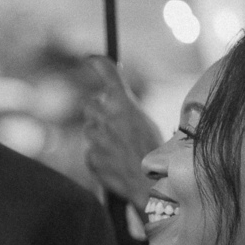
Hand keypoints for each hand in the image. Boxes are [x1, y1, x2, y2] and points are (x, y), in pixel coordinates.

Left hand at [84, 56, 163, 213]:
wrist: (152, 186)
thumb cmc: (155, 153)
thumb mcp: (145, 121)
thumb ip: (126, 106)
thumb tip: (113, 95)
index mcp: (122, 103)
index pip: (106, 72)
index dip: (97, 63)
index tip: (90, 58)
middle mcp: (104, 116)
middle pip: (91, 104)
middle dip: (100, 111)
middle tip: (116, 122)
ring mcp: (94, 137)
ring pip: (90, 129)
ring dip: (100, 135)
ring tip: (122, 149)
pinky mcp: (90, 157)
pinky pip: (91, 152)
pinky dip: (100, 156)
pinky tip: (117, 163)